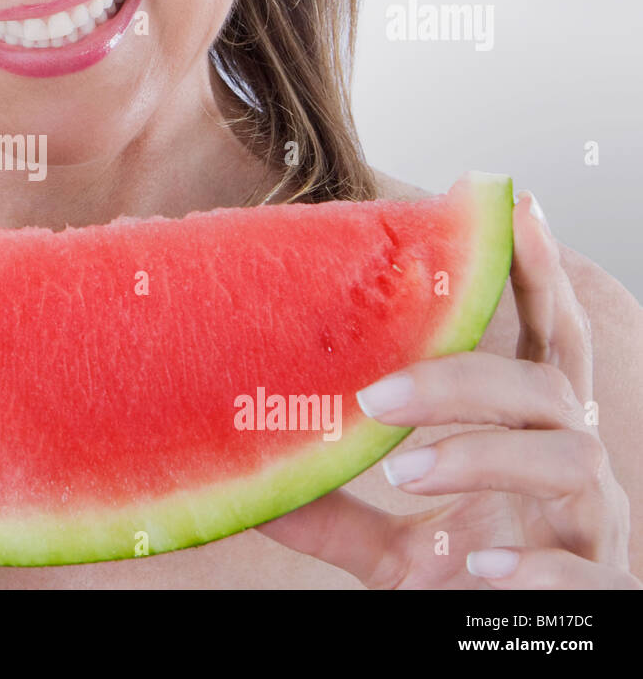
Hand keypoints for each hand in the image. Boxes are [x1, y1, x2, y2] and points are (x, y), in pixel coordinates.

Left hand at [257, 190, 638, 588]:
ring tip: (404, 473)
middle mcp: (572, 470)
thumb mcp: (388, 542)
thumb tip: (240, 455)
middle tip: (375, 394)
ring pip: (569, 463)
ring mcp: (592, 530)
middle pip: (548, 390)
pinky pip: (587, 572)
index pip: (545, 341)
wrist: (509, 654)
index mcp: (531, 438)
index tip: (510, 203)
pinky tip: (476, 565)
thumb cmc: (460, 585)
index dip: (538, 273)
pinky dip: (534, 564)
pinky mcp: (597, 594)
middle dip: (467, 378)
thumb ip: (331, 500)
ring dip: (481, 459)